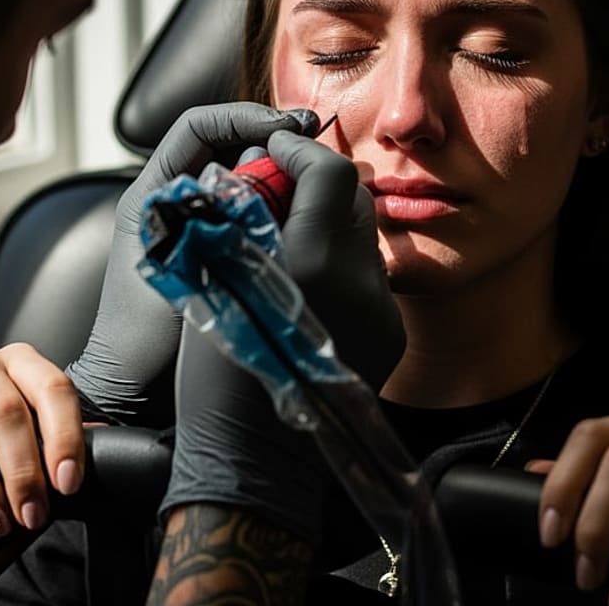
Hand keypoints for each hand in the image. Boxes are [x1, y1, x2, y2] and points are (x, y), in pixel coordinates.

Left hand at [65, 103, 317, 424]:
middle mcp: (177, 201)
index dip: (243, 115)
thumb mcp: (171, 261)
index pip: (200, 125)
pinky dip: (283, 210)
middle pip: (230, 147)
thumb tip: (248, 166)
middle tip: (313, 147)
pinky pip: (258, 217)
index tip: (285, 128)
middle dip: (272, 140)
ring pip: (249, 181)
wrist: (137, 390)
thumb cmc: (141, 334)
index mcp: (153, 190)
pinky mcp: (226, 255)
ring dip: (282, 175)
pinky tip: (309, 219)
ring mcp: (203, 228)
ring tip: (316, 181)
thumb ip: (205, 212)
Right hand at [162, 133, 404, 543]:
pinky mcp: (390, 336)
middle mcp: (360, 283)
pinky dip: (341, 261)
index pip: (327, 172)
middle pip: (355, 196)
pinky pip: (370, 277)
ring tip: (290, 231)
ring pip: (365, 237)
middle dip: (318, 178)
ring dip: (330, 219)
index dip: (297, 149)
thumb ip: (246, 226)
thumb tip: (255, 176)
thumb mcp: (219, 289)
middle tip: (282, 181)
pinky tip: (307, 279)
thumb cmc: (218, 377)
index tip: (273, 147)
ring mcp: (382, 313)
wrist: (255, 461)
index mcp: (313, 265)